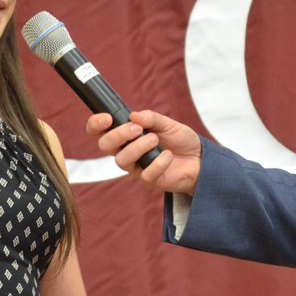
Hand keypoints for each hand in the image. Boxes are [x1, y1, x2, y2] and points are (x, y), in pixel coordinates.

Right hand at [86, 109, 201, 194]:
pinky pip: (145, 174)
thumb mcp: (168, 123)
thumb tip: (134, 115)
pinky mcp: (148, 181)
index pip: (100, 131)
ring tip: (156, 140)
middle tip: (137, 129)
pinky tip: (168, 155)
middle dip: (118, 135)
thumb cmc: (180, 141)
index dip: (96, 124)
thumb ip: (151, 118)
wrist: (200, 159)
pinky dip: (158, 162)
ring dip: (138, 147)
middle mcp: (126, 152)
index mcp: (126, 136)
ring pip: (121, 160)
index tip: (107, 118)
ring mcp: (136, 167)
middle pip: (104, 145)